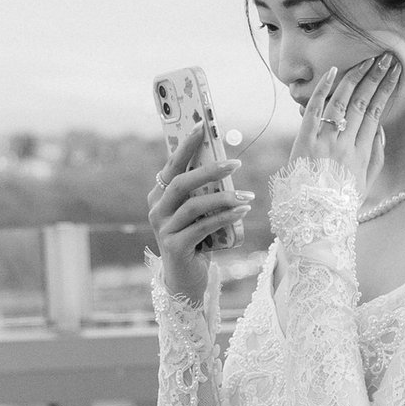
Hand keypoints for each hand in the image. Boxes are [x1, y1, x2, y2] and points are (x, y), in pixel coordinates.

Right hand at [147, 119, 248, 298]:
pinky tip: (242, 211)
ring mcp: (163, 229)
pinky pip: (203, 227)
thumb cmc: (197, 240)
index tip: (202, 126)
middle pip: (181, 182)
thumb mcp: (199, 213)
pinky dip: (224, 217)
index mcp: (159, 196)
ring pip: (193, 205)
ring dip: (223, 198)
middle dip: (209, 170)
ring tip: (247, 195)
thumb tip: (226, 165)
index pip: (171, 165)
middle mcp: (156, 210)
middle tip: (236, 163)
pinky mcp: (175, 247)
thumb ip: (204, 192)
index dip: (185, 145)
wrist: (187, 279)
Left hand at [284, 50, 397, 206]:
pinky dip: (323, 90)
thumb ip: (377, 155)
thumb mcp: (367, 182)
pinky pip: (314, 110)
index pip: (376, 112)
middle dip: (376, 77)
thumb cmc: (340, 200)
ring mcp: (325, 142)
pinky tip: (333, 72)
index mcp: (362, 153)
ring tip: (366, 60)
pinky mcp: (304, 141)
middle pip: (363, 103)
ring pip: (342, 102)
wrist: (314, 219)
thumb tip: (380, 127)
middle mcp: (346, 144)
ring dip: (355, 78)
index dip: (386, 90)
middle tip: (385, 57)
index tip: (395, 73)